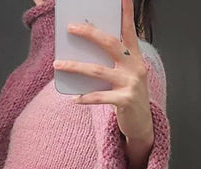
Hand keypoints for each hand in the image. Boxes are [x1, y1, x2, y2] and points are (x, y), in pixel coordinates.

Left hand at [53, 0, 153, 145]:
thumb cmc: (129, 94)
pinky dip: (85, 98)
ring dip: (75, 67)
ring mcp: (131, 84)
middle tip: (71, 28)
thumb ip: (113, 61)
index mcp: (135, 57)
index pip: (129, 30)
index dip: (126, 13)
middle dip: (89, 34)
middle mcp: (135, 67)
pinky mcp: (125, 101)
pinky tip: (74, 98)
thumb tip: (86, 50)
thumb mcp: (126, 74)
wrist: (142, 123)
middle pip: (109, 44)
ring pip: (98, 71)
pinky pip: (100, 97)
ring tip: (58, 64)